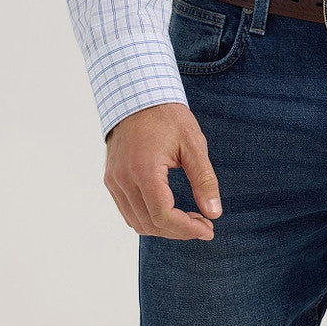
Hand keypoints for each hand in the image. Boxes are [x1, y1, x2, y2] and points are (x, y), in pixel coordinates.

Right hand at [103, 102, 222, 240]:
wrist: (137, 94)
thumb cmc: (168, 116)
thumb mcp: (193, 144)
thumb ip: (204, 180)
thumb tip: (214, 213)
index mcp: (144, 169)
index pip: (162, 215)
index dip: (186, 229)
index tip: (208, 229)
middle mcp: (123, 179)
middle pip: (150, 223)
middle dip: (179, 231)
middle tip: (204, 225)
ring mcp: (114, 180)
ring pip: (137, 222)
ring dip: (163, 228)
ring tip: (189, 220)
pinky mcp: (111, 179)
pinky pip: (128, 211)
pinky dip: (148, 218)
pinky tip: (169, 211)